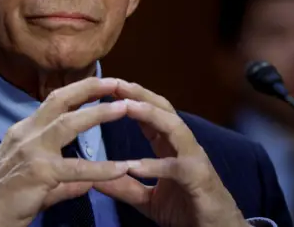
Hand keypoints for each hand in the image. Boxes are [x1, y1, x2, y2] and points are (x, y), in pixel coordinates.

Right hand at [0, 78, 131, 226]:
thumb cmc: (6, 199)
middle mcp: (27, 133)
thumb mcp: (36, 179)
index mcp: (25, 130)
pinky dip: (101, 168)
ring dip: (98, 114)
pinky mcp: (39, 172)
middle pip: (60, 100)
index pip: (54, 101)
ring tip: (124, 108)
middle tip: (116, 82)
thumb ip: (64, 179)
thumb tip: (87, 182)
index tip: (102, 83)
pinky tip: (121, 168)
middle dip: (89, 88)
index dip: (79, 90)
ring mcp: (32, 151)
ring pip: (67, 124)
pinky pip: (77, 169)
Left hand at [95, 81, 247, 226]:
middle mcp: (183, 145)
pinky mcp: (199, 179)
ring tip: (127, 107)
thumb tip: (94, 179)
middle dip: (140, 94)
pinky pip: (177, 168)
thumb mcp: (147, 198)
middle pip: (163, 110)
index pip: (150, 114)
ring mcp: (194, 159)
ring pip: (174, 128)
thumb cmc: (186, 210)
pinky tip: (133, 165)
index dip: (131, 98)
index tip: (107, 87)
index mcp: (170, 146)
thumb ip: (124, 186)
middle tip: (116, 83)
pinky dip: (155, 165)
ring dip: (151, 115)